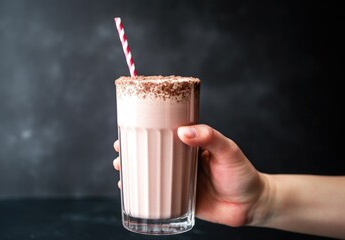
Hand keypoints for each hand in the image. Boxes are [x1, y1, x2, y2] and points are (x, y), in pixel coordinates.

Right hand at [113, 124, 266, 226]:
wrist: (251, 205)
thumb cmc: (242, 173)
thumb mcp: (228, 150)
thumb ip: (210, 137)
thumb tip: (183, 131)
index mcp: (190, 146)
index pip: (164, 134)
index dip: (146, 131)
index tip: (128, 128)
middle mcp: (181, 162)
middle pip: (152, 153)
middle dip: (132, 151)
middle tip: (119, 150)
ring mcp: (179, 181)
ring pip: (151, 173)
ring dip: (133, 171)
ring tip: (120, 169)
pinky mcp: (180, 200)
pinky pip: (157, 195)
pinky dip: (142, 193)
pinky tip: (131, 192)